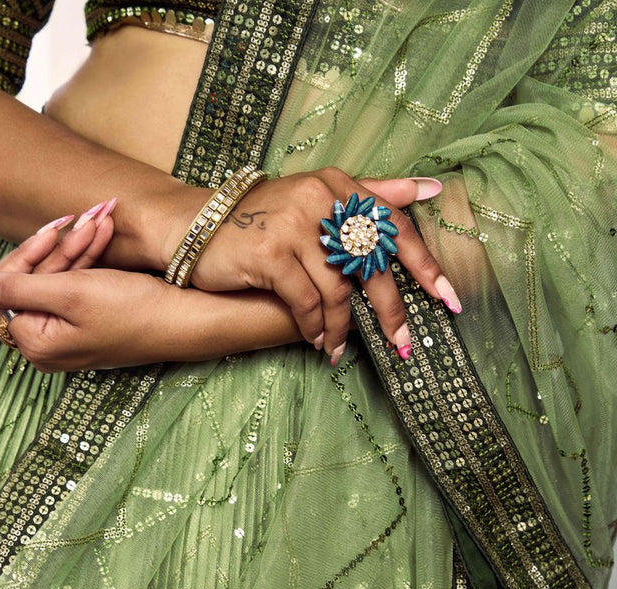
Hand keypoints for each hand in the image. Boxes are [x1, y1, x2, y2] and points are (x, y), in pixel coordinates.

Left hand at [0, 204, 305, 370]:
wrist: (192, 322)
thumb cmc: (136, 311)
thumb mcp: (69, 294)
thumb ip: (10, 288)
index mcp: (36, 343)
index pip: (7, 288)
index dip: (29, 253)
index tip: (58, 226)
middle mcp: (50, 344)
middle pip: (35, 281)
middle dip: (62, 245)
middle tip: (91, 214)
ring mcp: (72, 335)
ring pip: (60, 277)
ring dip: (81, 244)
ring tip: (106, 215)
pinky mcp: (93, 324)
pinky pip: (80, 284)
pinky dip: (92, 258)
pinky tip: (107, 231)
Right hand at [167, 171, 460, 362]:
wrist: (195, 226)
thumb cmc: (262, 219)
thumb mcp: (317, 197)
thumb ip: (371, 193)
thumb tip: (430, 187)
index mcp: (338, 185)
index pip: (393, 225)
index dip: (424, 265)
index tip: (449, 299)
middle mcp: (320, 198)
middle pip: (372, 264)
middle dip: (390, 311)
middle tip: (403, 344)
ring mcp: (294, 224)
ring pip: (337, 291)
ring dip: (341, 328)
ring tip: (337, 347)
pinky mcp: (270, 253)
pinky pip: (306, 303)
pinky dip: (315, 327)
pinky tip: (317, 341)